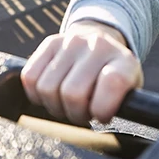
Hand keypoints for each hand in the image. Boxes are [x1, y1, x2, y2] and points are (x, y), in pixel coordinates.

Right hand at [20, 21, 142, 125]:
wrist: (101, 48)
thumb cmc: (114, 80)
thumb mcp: (128, 93)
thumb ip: (122, 106)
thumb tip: (102, 116)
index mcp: (124, 61)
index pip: (112, 83)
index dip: (102, 108)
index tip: (101, 116)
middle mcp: (99, 46)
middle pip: (72, 93)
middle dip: (74, 114)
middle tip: (82, 113)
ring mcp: (72, 41)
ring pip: (47, 88)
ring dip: (54, 106)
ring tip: (67, 104)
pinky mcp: (50, 43)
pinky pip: (30, 77)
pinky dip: (36, 95)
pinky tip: (53, 94)